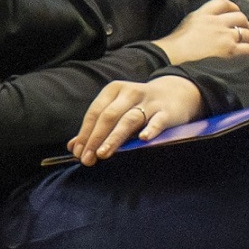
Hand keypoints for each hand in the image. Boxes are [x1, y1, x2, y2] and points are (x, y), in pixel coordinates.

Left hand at [67, 75, 204, 164]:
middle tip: (87, 159)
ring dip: (114, 138)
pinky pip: (158, 121)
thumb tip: (73, 147)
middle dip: (96, 138)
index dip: (85, 133)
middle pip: (109, 116)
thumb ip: (96, 127)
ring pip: (129, 119)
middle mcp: (130, 92)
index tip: (78, 153)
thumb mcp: (117, 110)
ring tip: (103, 154)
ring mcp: (150, 102)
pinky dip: (151, 129)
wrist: (176, 94)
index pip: (95, 112)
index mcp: (114, 90)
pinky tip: (143, 139)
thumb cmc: (140, 106)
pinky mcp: (167, 112)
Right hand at [154, 0, 248, 68]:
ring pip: (246, 32)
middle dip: (247, 24)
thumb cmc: (172, 47)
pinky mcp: (229, 50)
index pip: (223, 2)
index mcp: (203, 14)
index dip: (233, 7)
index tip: (237, 13)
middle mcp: (216, 22)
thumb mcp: (186, 25)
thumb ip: (199, 21)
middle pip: (240, 17)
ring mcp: (224, 35)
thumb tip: (205, 27)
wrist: (169, 58)